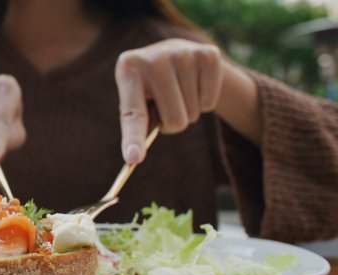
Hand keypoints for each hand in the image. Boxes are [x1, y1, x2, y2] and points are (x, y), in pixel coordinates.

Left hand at [115, 38, 222, 162]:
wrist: (173, 52)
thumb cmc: (149, 87)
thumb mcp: (136, 100)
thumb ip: (137, 126)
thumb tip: (133, 158)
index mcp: (128, 69)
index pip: (133, 114)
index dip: (133, 139)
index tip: (134, 158)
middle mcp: (154, 58)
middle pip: (174, 120)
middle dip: (173, 123)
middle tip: (166, 105)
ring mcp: (182, 53)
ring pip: (193, 114)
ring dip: (188, 111)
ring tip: (179, 91)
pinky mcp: (208, 54)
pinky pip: (210, 103)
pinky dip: (206, 102)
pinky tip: (195, 85)